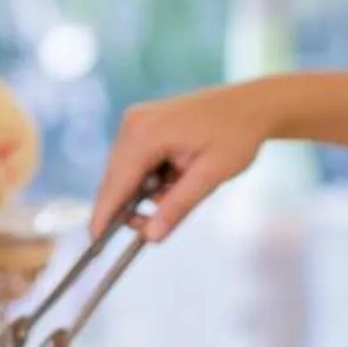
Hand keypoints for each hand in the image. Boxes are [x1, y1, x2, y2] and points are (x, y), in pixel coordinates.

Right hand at [91, 84, 279, 241]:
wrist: (252, 104)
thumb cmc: (237, 136)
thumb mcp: (211, 176)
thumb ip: (178, 207)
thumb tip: (151, 237)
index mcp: (147, 133)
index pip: (117, 183)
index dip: (105, 214)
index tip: (95, 242)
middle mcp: (134, 122)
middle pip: (116, 179)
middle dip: (130, 207)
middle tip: (153, 230)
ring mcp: (136, 120)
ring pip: (125, 173)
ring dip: (145, 193)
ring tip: (182, 189)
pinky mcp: (142, 123)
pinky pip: (135, 161)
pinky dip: (149, 179)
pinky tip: (176, 177)